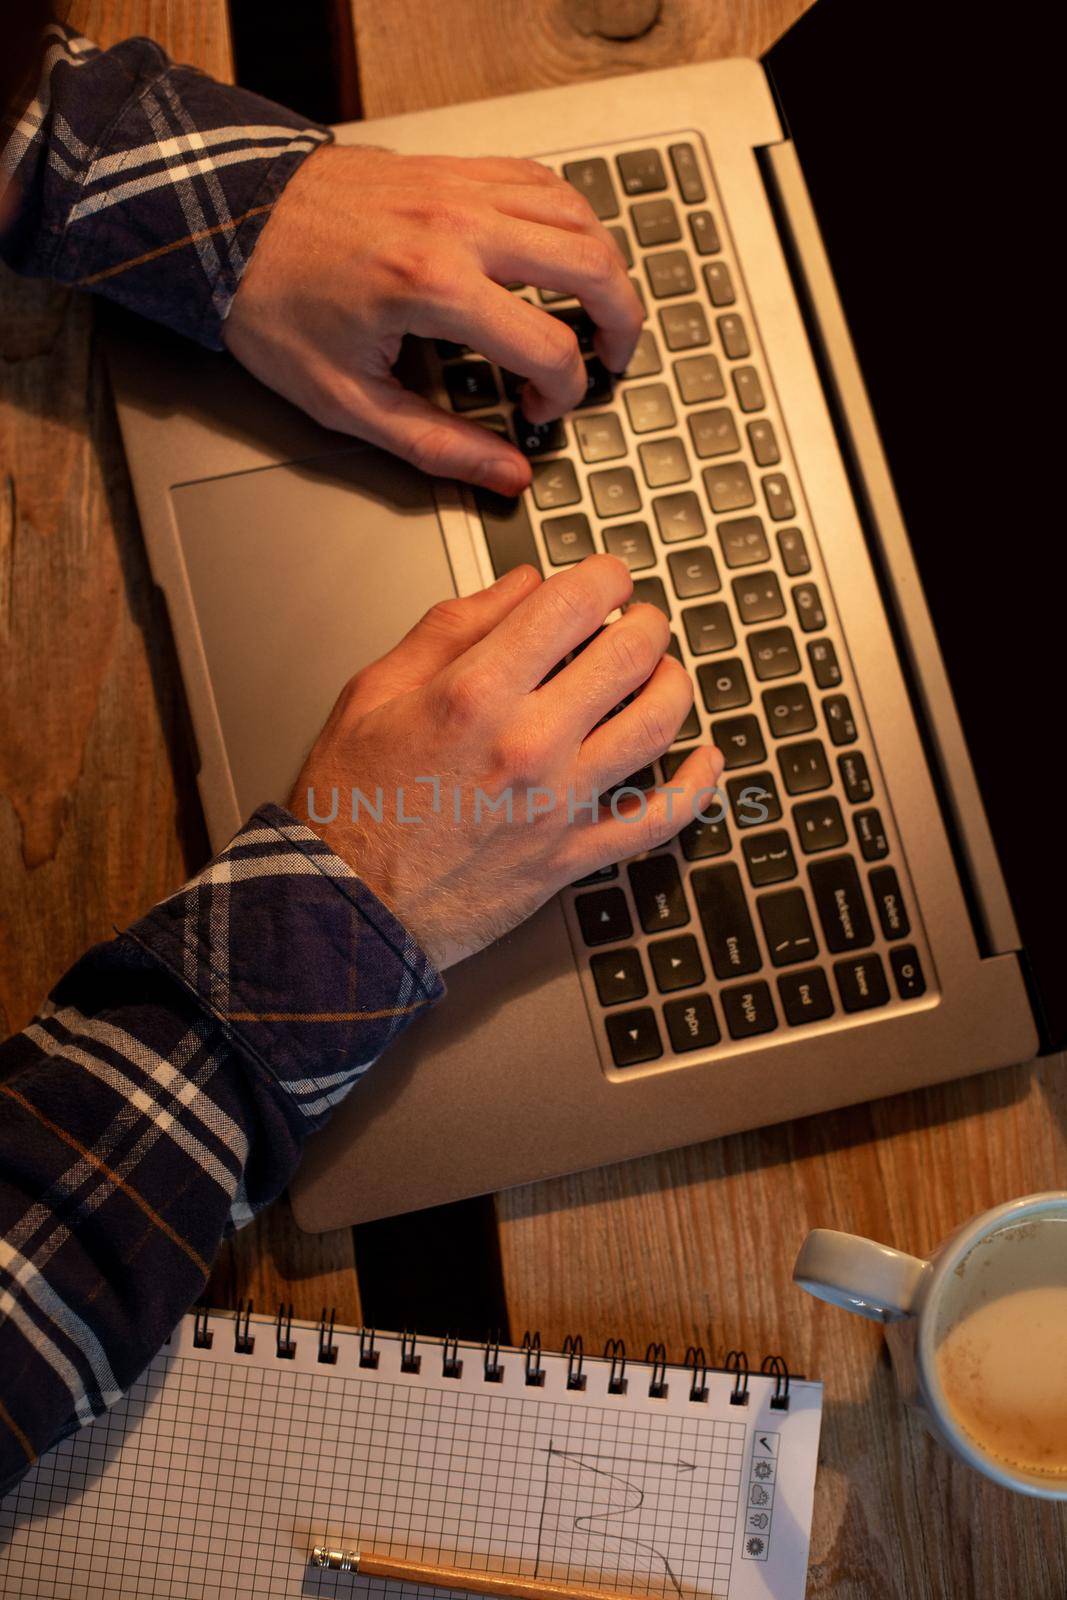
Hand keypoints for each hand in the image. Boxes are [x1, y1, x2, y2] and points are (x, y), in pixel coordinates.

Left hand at [224, 145, 642, 495]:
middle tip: (616, 359)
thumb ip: (438, 445)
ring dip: (607, 267)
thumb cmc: (275, 306)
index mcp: (433, 288)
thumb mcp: (347, 403)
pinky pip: (540, 180)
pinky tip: (564, 253)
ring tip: (602, 311)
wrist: (228, 222)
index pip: (549, 347)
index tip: (540, 412)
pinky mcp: (453, 166)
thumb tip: (506, 476)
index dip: (563, 395)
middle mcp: (458, 225)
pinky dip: (570, 220)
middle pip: (590, 266)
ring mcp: (460, 186)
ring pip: (578, 215)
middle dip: (622, 322)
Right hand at [289, 555, 722, 968]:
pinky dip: (697, 785)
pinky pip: (661, 819)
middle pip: (629, 655)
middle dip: (643, 621)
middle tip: (635, 620)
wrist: (345, 908)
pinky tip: (708, 759)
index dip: (603, 576)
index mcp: (475, 693)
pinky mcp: (573, 855)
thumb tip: (521, 585)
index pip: (572, 605)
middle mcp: (528, 743)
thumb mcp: (372, 692)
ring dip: (673, 683)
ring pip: (658, 723)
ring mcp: (560, 803)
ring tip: (661, 672)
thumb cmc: (348, 804)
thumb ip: (450, 628)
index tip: (605, 578)